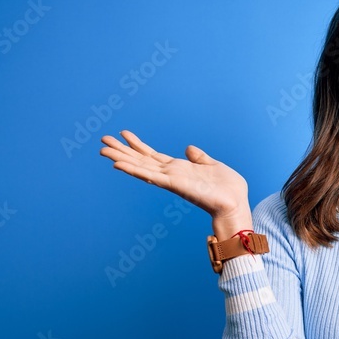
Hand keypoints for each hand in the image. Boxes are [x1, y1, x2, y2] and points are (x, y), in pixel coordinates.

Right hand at [99, 130, 249, 222]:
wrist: (235, 204)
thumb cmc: (228, 189)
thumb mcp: (213, 166)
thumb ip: (199, 158)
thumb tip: (188, 148)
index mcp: (179, 169)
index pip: (153, 155)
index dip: (138, 145)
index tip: (123, 134)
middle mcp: (171, 174)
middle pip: (141, 160)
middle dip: (122, 150)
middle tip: (102, 140)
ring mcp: (171, 180)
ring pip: (140, 167)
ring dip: (121, 158)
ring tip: (103, 150)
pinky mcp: (174, 184)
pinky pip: (150, 176)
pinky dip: (134, 170)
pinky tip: (119, 164)